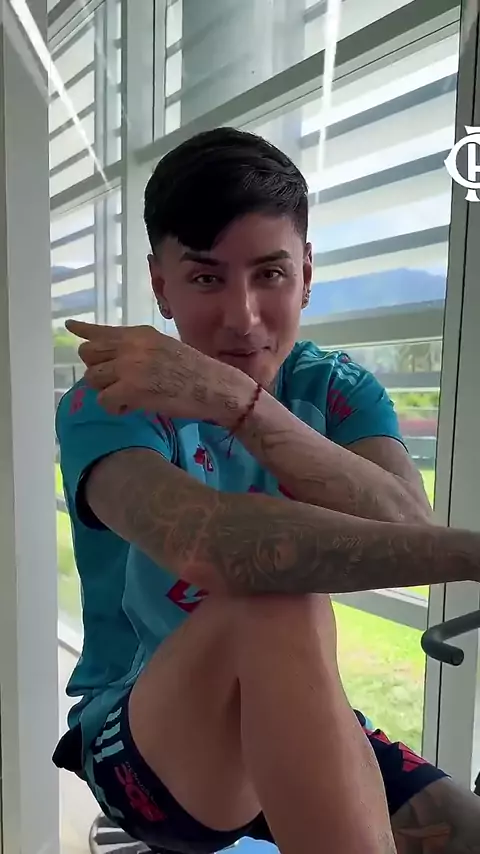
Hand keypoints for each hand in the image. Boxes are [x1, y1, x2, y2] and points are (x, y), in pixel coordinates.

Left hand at [66, 320, 254, 424]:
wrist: (213, 387)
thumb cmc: (196, 372)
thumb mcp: (165, 348)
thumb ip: (140, 348)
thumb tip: (118, 356)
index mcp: (139, 334)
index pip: (102, 331)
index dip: (84, 330)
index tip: (70, 325)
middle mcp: (130, 346)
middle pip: (90, 355)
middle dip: (98, 370)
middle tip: (115, 382)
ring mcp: (129, 366)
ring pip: (93, 379)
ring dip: (106, 391)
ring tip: (127, 397)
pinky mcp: (131, 389)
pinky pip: (104, 401)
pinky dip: (115, 408)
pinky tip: (131, 408)